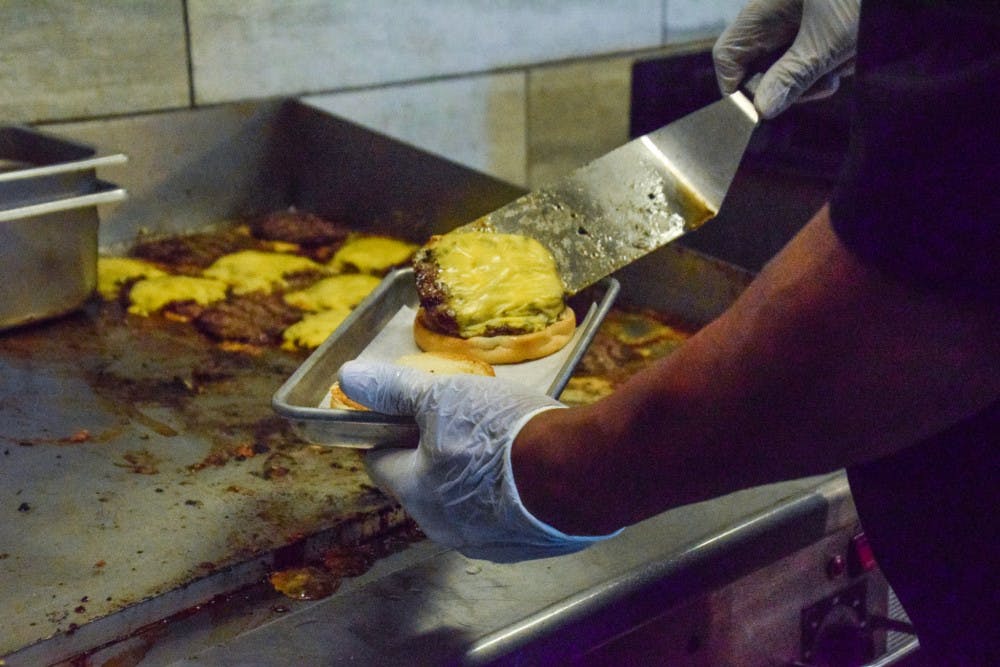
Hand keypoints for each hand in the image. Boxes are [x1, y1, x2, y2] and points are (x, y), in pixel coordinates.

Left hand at [338, 359, 617, 561]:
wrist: (579, 472)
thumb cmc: (502, 434)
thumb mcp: (442, 398)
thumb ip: (395, 391)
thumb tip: (349, 378)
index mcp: (415, 493)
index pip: (379, 463)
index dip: (388, 434)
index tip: (405, 414)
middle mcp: (443, 527)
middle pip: (423, 486)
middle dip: (435, 456)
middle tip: (461, 421)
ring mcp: (487, 543)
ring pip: (465, 503)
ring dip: (473, 477)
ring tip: (502, 441)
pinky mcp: (527, 545)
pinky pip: (505, 517)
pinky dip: (510, 495)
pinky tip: (532, 467)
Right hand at [712, 0, 859, 117]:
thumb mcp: (829, 41)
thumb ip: (792, 77)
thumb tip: (762, 108)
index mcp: (765, 8)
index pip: (729, 55)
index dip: (737, 87)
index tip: (758, 110)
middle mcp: (778, 13)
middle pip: (761, 63)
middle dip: (788, 82)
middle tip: (818, 86)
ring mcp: (802, 17)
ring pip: (792, 62)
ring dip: (816, 73)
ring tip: (843, 62)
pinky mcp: (827, 22)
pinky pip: (818, 53)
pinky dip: (835, 60)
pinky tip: (854, 51)